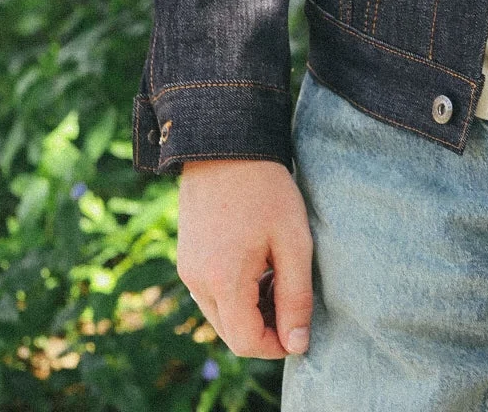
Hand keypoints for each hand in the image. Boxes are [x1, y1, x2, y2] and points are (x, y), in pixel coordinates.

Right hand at [176, 158, 314, 360]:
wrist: (225, 143)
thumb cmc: (266, 189)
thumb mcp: (293, 241)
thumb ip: (296, 297)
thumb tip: (297, 345)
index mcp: (223, 282)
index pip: (247, 343)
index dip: (277, 345)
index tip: (301, 329)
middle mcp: (197, 282)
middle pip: (232, 333)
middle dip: (265, 328)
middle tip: (292, 297)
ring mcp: (188, 269)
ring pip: (221, 314)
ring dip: (250, 310)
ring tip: (277, 273)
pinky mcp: (186, 256)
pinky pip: (211, 292)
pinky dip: (235, 292)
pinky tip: (257, 261)